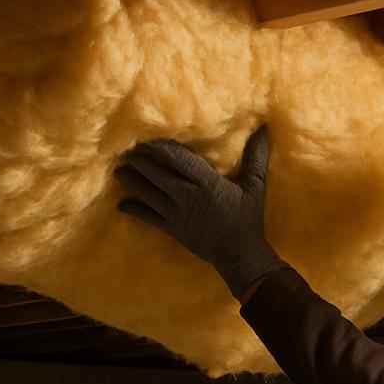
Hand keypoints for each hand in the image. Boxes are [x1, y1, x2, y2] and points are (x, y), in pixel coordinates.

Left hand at [115, 127, 285, 299]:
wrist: (239, 255)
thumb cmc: (248, 219)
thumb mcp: (255, 186)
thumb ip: (256, 156)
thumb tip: (263, 128)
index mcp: (206, 182)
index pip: (175, 157)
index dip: (158, 146)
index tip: (148, 139)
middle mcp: (187, 196)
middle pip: (155, 172)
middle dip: (139, 160)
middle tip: (127, 150)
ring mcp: (176, 214)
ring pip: (146, 192)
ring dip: (131, 180)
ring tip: (119, 170)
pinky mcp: (171, 230)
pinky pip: (146, 217)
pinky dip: (132, 209)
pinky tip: (121, 204)